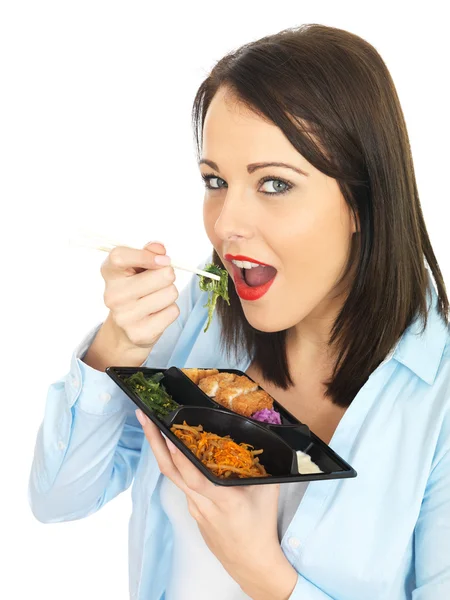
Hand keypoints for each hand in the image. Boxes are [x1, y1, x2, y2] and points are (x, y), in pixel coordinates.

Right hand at [101, 241, 179, 350]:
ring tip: (156, 298)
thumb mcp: (137, 266)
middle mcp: (113, 295)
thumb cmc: (135, 289)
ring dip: (170, 293)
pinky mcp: (140, 333)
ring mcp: (125, 316)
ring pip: (171, 293)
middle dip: (168, 275)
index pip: (120, 256)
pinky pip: (173, 311)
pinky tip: (157, 313)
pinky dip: (170, 310)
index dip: (147, 255)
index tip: (163, 259)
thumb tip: (160, 249)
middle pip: (163, 275)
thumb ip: (149, 252)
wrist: (125, 329)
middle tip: (159, 282)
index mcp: (110, 273)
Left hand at [135, 409, 298, 599]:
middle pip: (172, 472)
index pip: (195, 477)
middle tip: (144, 419)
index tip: (168, 437)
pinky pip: (181, 484)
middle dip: (155, 443)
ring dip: (161, 452)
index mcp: (223, 499)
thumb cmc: (261, 527)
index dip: (180, 458)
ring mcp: (194, 508)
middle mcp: (202, 503)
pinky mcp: (192, 511)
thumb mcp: (268, 494)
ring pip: (173, 477)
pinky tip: (175, 450)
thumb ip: (265, 466)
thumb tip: (265, 437)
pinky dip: (175, 465)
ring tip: (154, 427)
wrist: (250, 563)